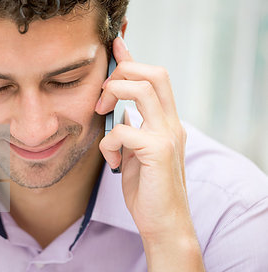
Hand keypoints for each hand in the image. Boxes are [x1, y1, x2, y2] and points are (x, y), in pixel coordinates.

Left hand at [96, 36, 212, 271]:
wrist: (163, 223)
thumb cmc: (147, 189)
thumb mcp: (134, 154)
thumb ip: (130, 132)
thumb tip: (118, 115)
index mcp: (166, 123)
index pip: (154, 80)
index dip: (133, 60)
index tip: (115, 46)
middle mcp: (171, 124)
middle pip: (153, 74)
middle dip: (122, 73)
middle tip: (101, 96)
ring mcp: (167, 136)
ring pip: (141, 90)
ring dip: (113, 96)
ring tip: (101, 115)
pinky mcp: (158, 152)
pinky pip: (123, 130)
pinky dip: (108, 142)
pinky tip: (109, 160)